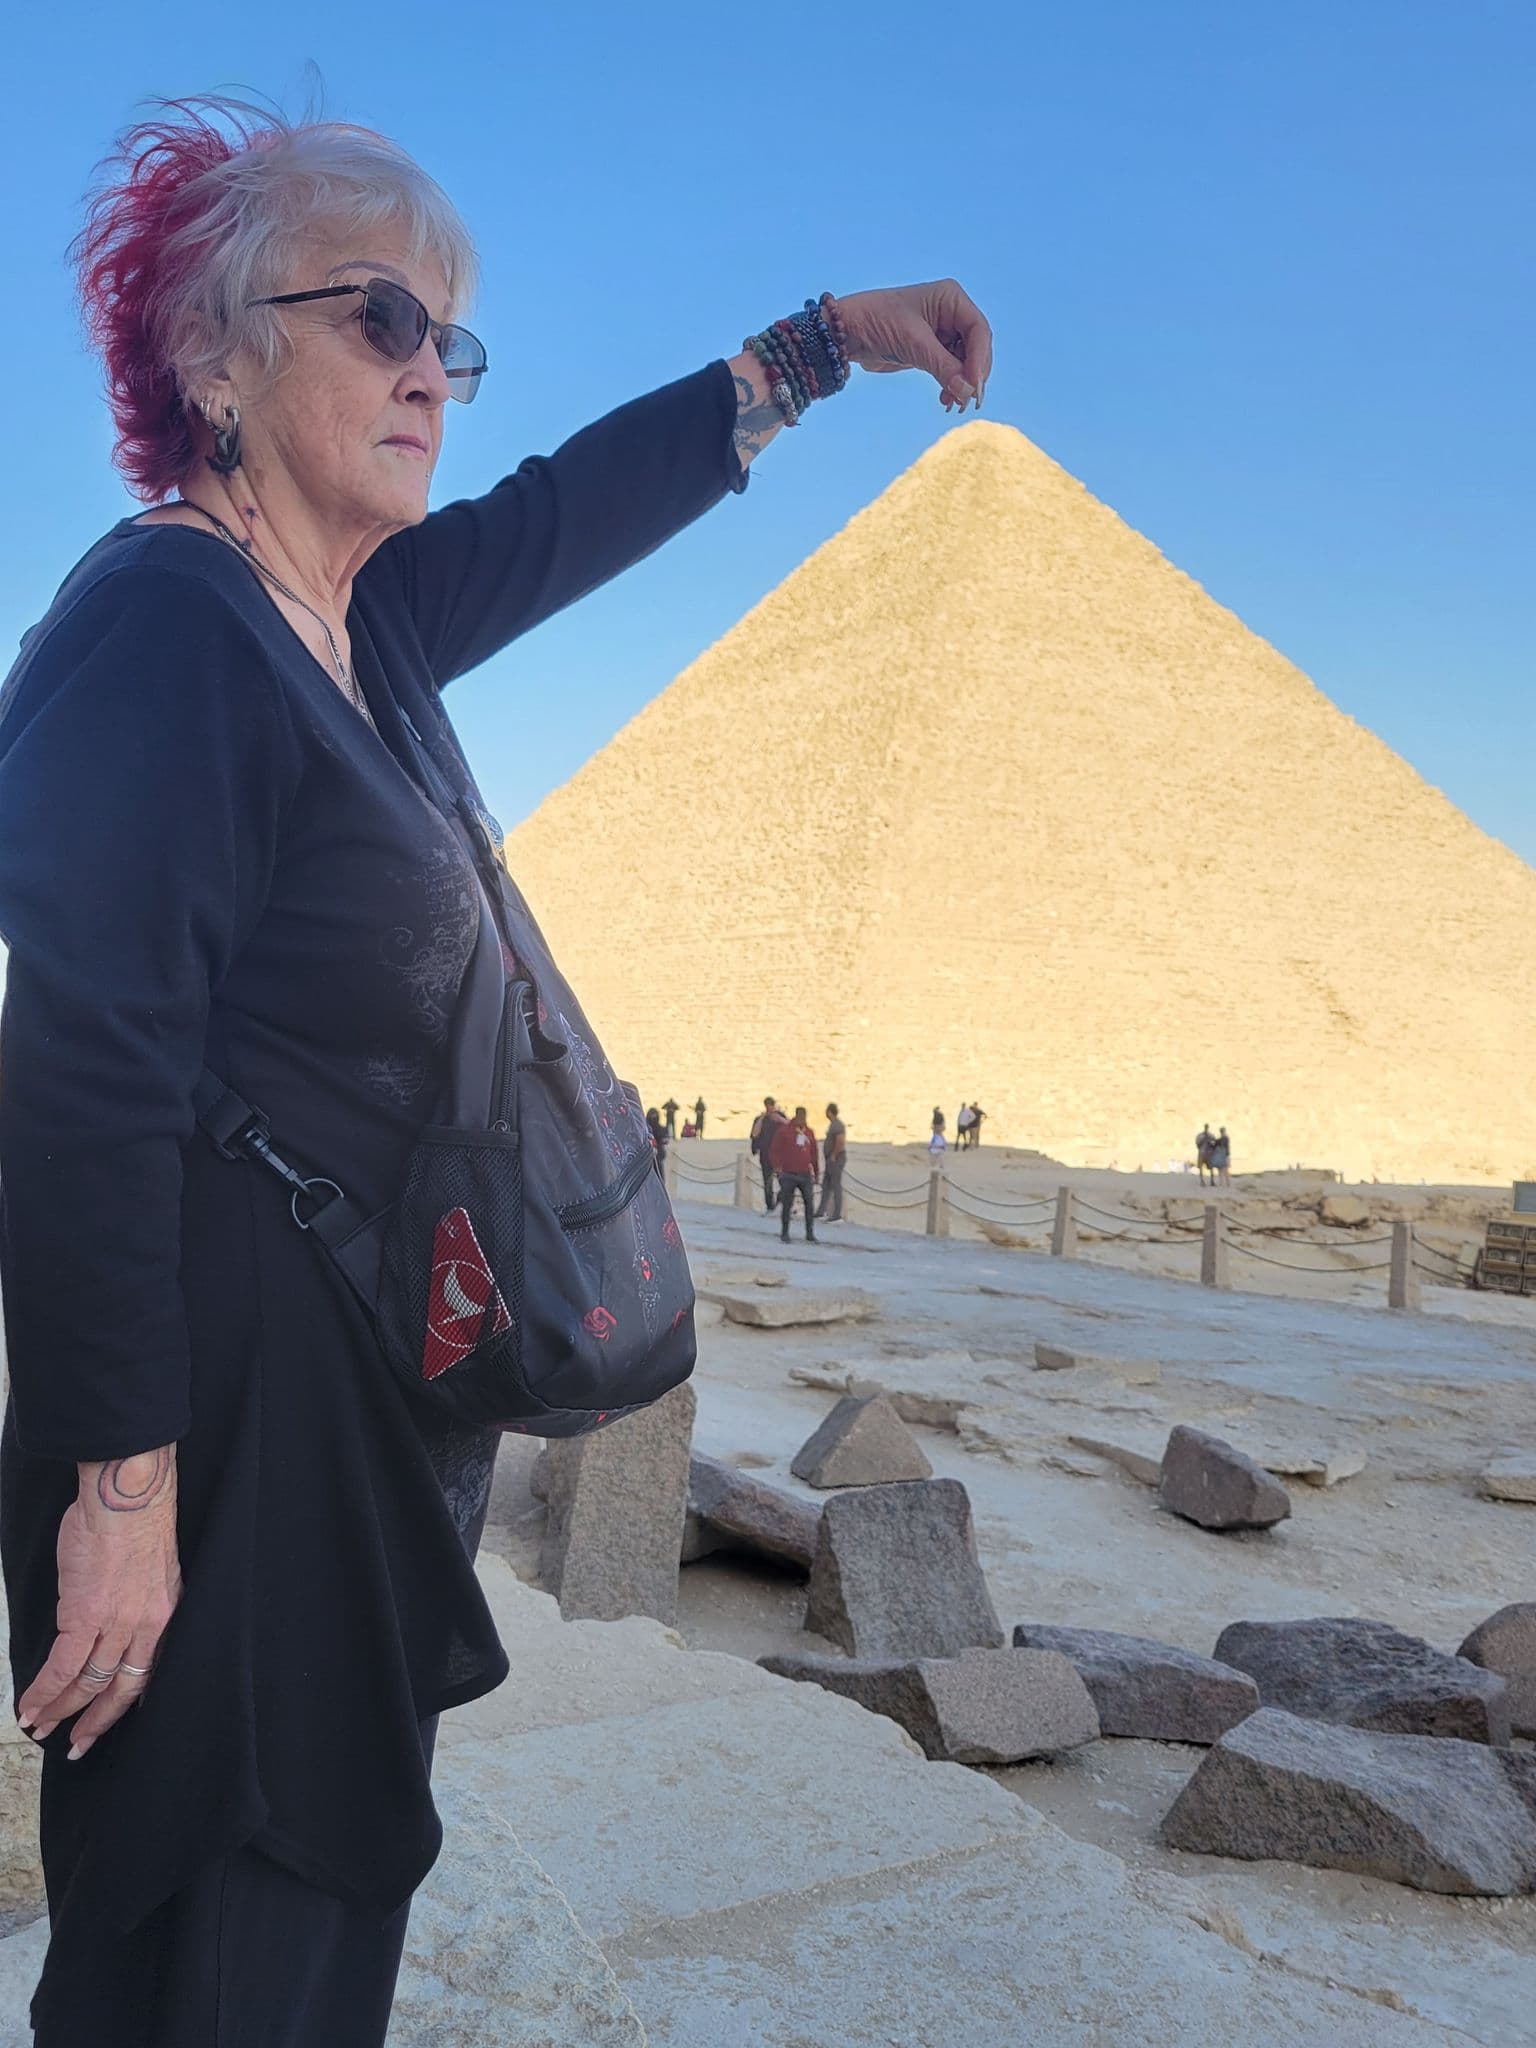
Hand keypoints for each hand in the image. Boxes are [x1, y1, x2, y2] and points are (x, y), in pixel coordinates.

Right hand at [17, 1446, 182, 1759]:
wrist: (127, 1496)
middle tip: (75, 1745)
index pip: (148, 1673)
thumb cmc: (132, 1519)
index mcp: (163, 1614)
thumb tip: (107, 1618)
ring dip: (60, 1710)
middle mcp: (146, 1626)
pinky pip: (63, 1668)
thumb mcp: (148, 1568)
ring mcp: (117, 1624)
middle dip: (95, 1721)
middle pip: (120, 1688)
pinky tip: (29, 1705)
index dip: (125, 1702)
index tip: (109, 1721)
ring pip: (87, 1684)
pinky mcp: (85, 1616)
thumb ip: (132, 1600)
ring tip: (40, 1727)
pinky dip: (44, 1691)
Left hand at [834, 280, 993, 411]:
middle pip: (976, 347)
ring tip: (954, 405)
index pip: (978, 330)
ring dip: (962, 384)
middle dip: (973, 374)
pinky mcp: (932, 349)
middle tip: (969, 401)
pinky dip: (951, 385)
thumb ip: (943, 367)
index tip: (974, 385)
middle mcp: (951, 312)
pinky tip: (946, 400)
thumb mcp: (913, 343)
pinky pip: (951, 370)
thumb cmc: (877, 323)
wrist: (848, 332)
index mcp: (950, 298)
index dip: (979, 359)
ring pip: (965, 361)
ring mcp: (943, 332)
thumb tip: (968, 392)